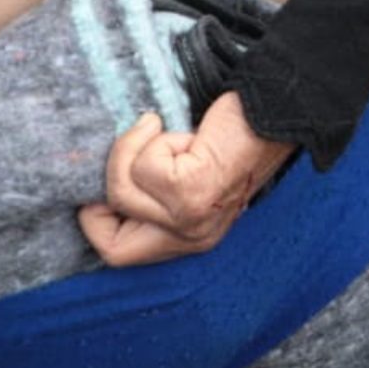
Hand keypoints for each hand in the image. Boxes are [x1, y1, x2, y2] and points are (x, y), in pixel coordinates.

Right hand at [78, 94, 294, 266]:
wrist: (272, 112)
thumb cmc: (230, 135)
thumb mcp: (188, 170)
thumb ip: (153, 186)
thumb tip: (97, 175)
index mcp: (189, 236)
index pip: (117, 255)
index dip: (96, 218)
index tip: (108, 178)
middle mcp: (191, 237)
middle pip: (112, 238)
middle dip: (112, 178)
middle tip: (137, 141)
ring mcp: (190, 220)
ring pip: (122, 191)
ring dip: (135, 149)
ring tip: (163, 130)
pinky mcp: (191, 193)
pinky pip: (145, 167)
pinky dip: (155, 138)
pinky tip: (185, 134)